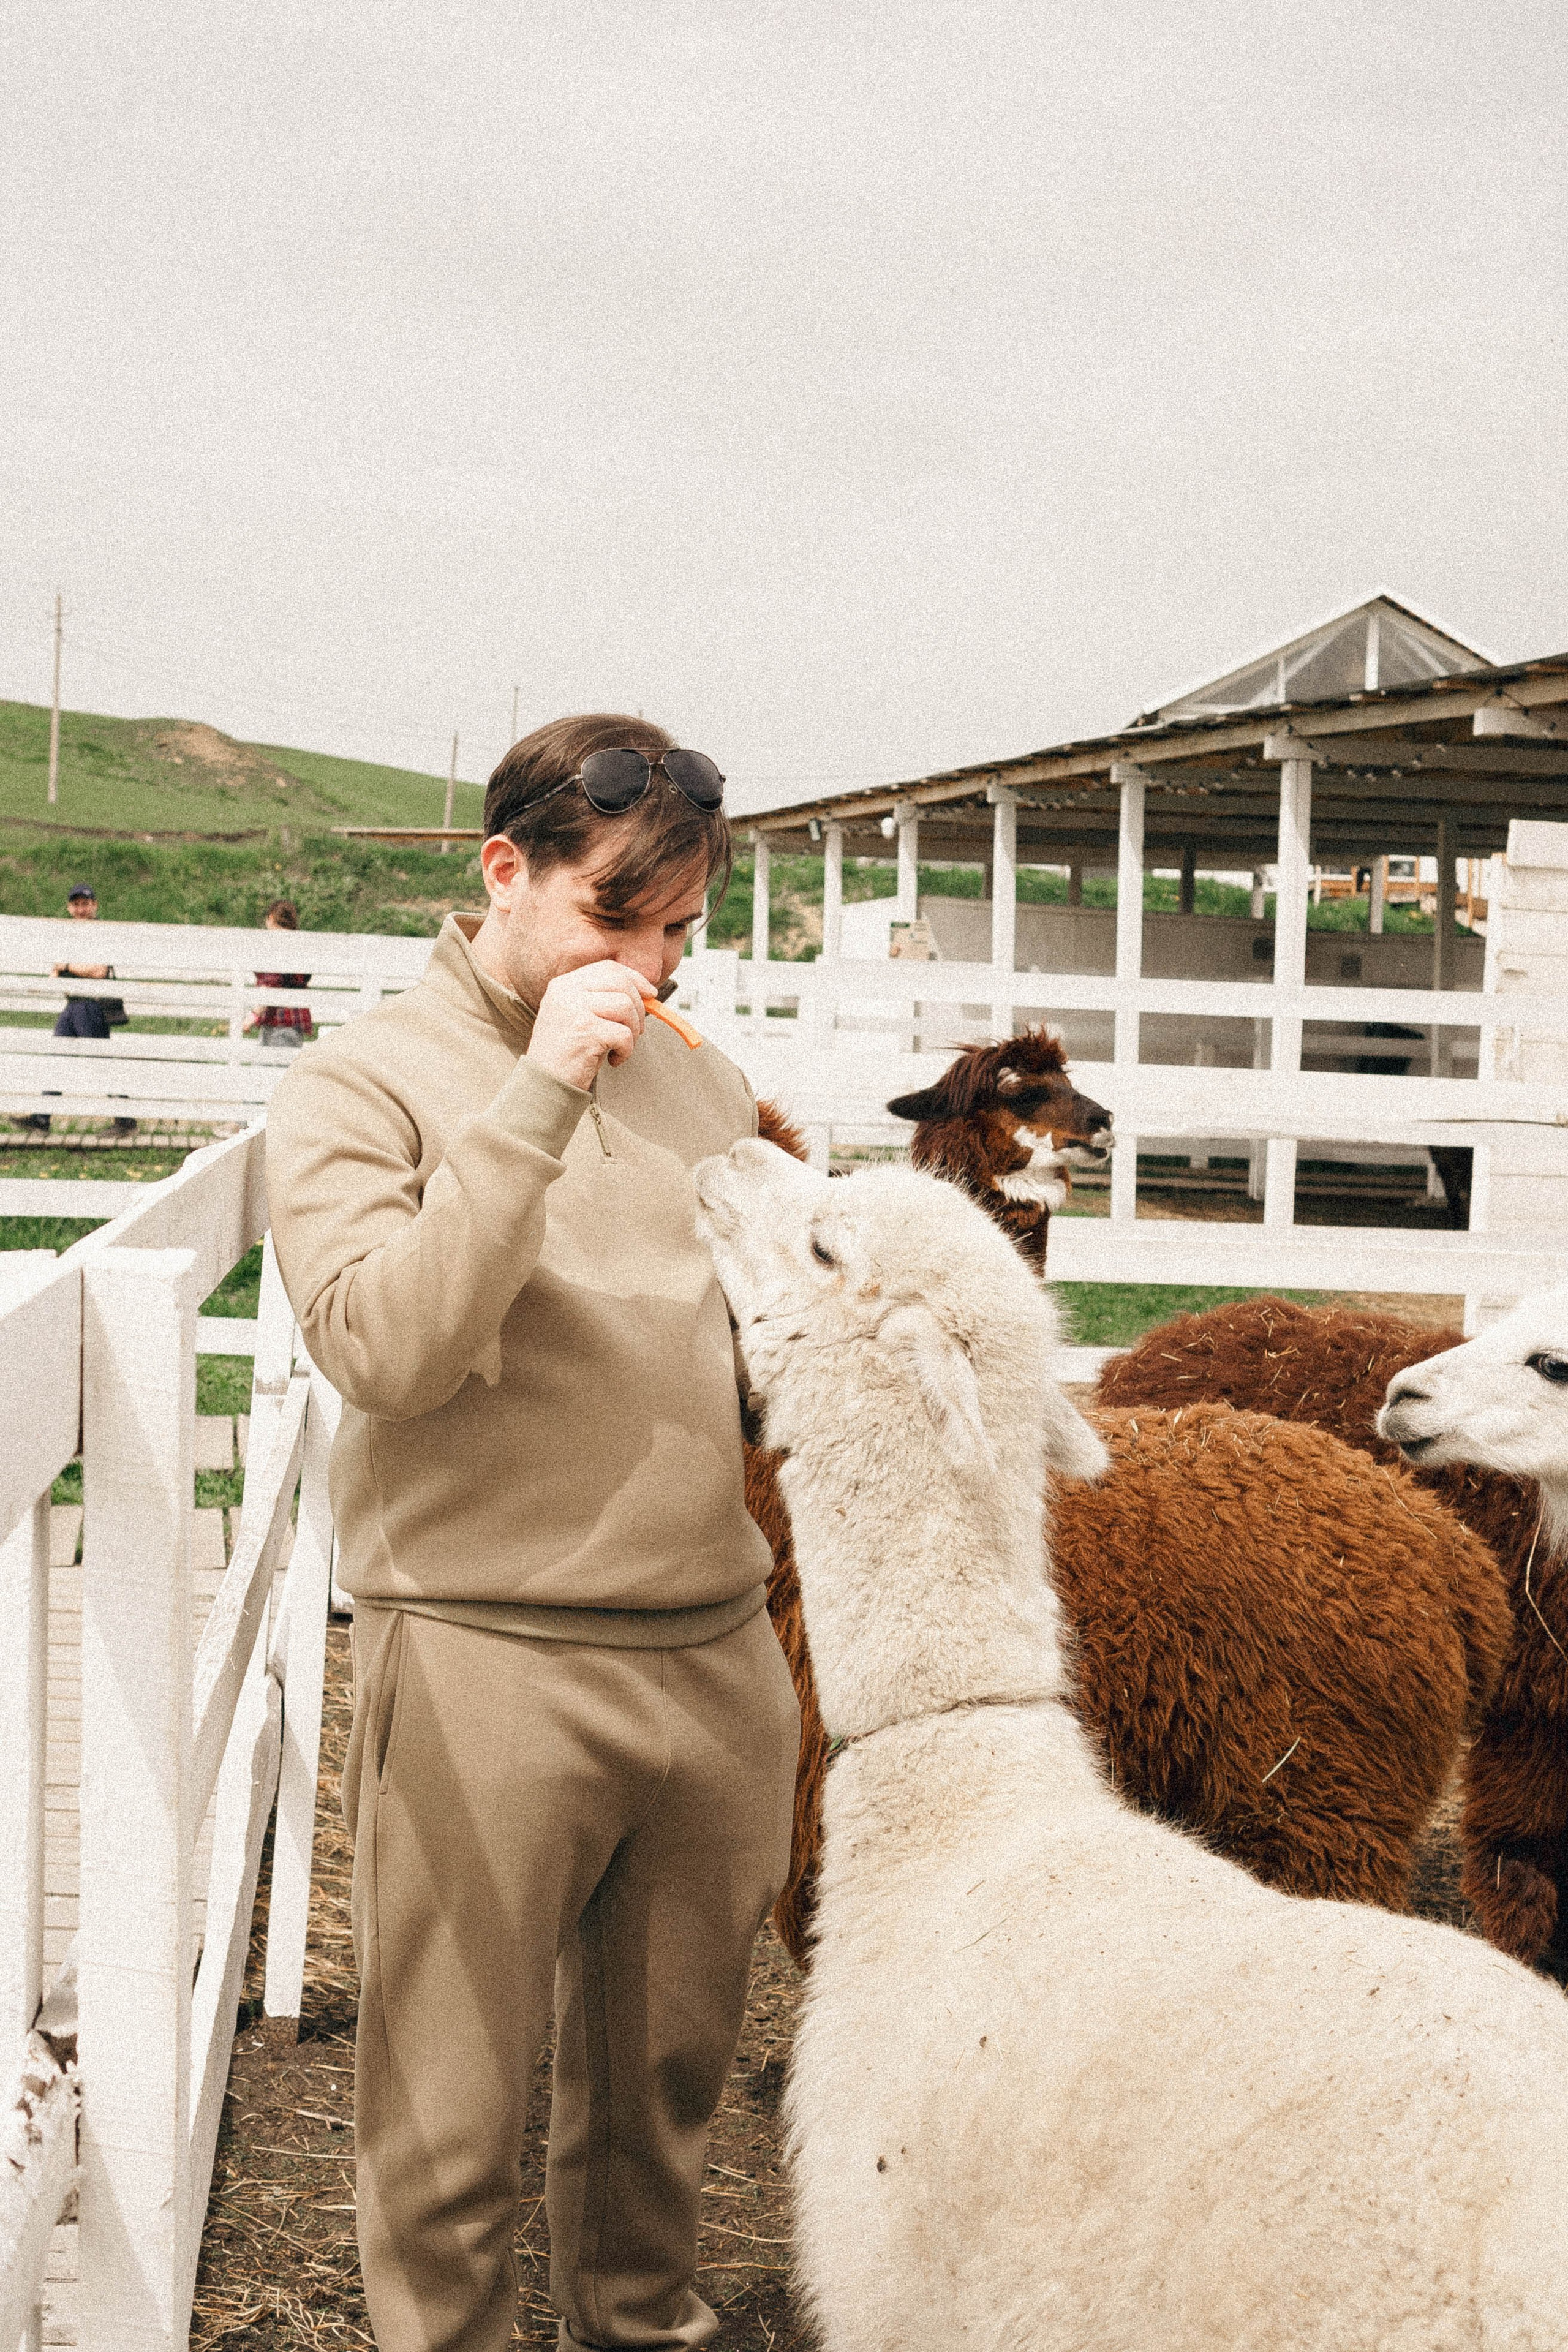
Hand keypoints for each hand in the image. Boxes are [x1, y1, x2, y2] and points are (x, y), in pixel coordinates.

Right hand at [526, 961, 649, 1090]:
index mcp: (563, 985)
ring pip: (626, 1006)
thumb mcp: (580, 1016)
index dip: (634, 978)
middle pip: (620, 983)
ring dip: (633, 1030)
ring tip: (621, 1046)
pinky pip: (624, 1034)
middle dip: (639, 1006)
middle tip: (638, 1029)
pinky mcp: (585, 1030)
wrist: (545, 1084)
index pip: (608, 968)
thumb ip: (603, 999)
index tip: (649, 993)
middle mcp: (566, 992)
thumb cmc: (566, 1054)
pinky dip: (626, 1050)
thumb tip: (645, 992)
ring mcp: (574, 1009)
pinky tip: (614, 1060)